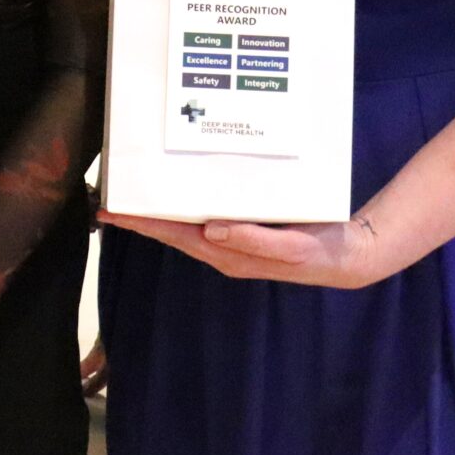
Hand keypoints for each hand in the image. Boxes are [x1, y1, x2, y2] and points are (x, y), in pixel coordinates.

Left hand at [98, 209, 389, 289]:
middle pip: (171, 232)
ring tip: (131, 198)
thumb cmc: (317, 251)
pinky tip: (175, 199)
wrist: (347, 256)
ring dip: (157, 214)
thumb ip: (254, 239)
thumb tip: (211, 229)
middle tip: (107, 200)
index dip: (142, 224)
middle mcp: (222, 249)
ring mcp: (231, 243)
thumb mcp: (291, 247)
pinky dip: (183, 210)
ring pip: (184, 227)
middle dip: (139, 218)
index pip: (174, 235)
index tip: (110, 211)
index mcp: (228, 252)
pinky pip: (203, 221)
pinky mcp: (242, 234)